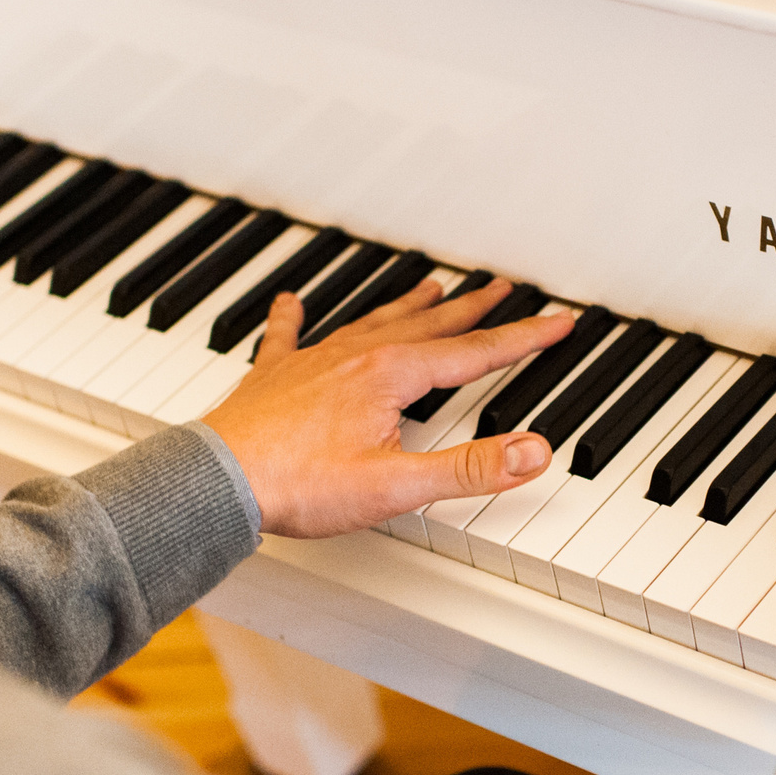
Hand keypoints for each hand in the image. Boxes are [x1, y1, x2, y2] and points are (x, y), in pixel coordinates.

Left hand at [201, 278, 573, 538]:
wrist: (217, 482)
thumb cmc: (298, 484)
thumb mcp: (397, 486)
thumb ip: (469, 468)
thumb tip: (532, 451)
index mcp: (391, 375)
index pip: (474, 353)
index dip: (523, 339)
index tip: (558, 322)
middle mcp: (355, 356)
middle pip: (430, 325)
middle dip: (473, 308)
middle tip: (504, 289)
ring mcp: (314, 361)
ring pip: (374, 322)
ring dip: (409, 305)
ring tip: (432, 289)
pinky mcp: (276, 377)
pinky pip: (289, 335)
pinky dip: (294, 317)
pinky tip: (290, 301)